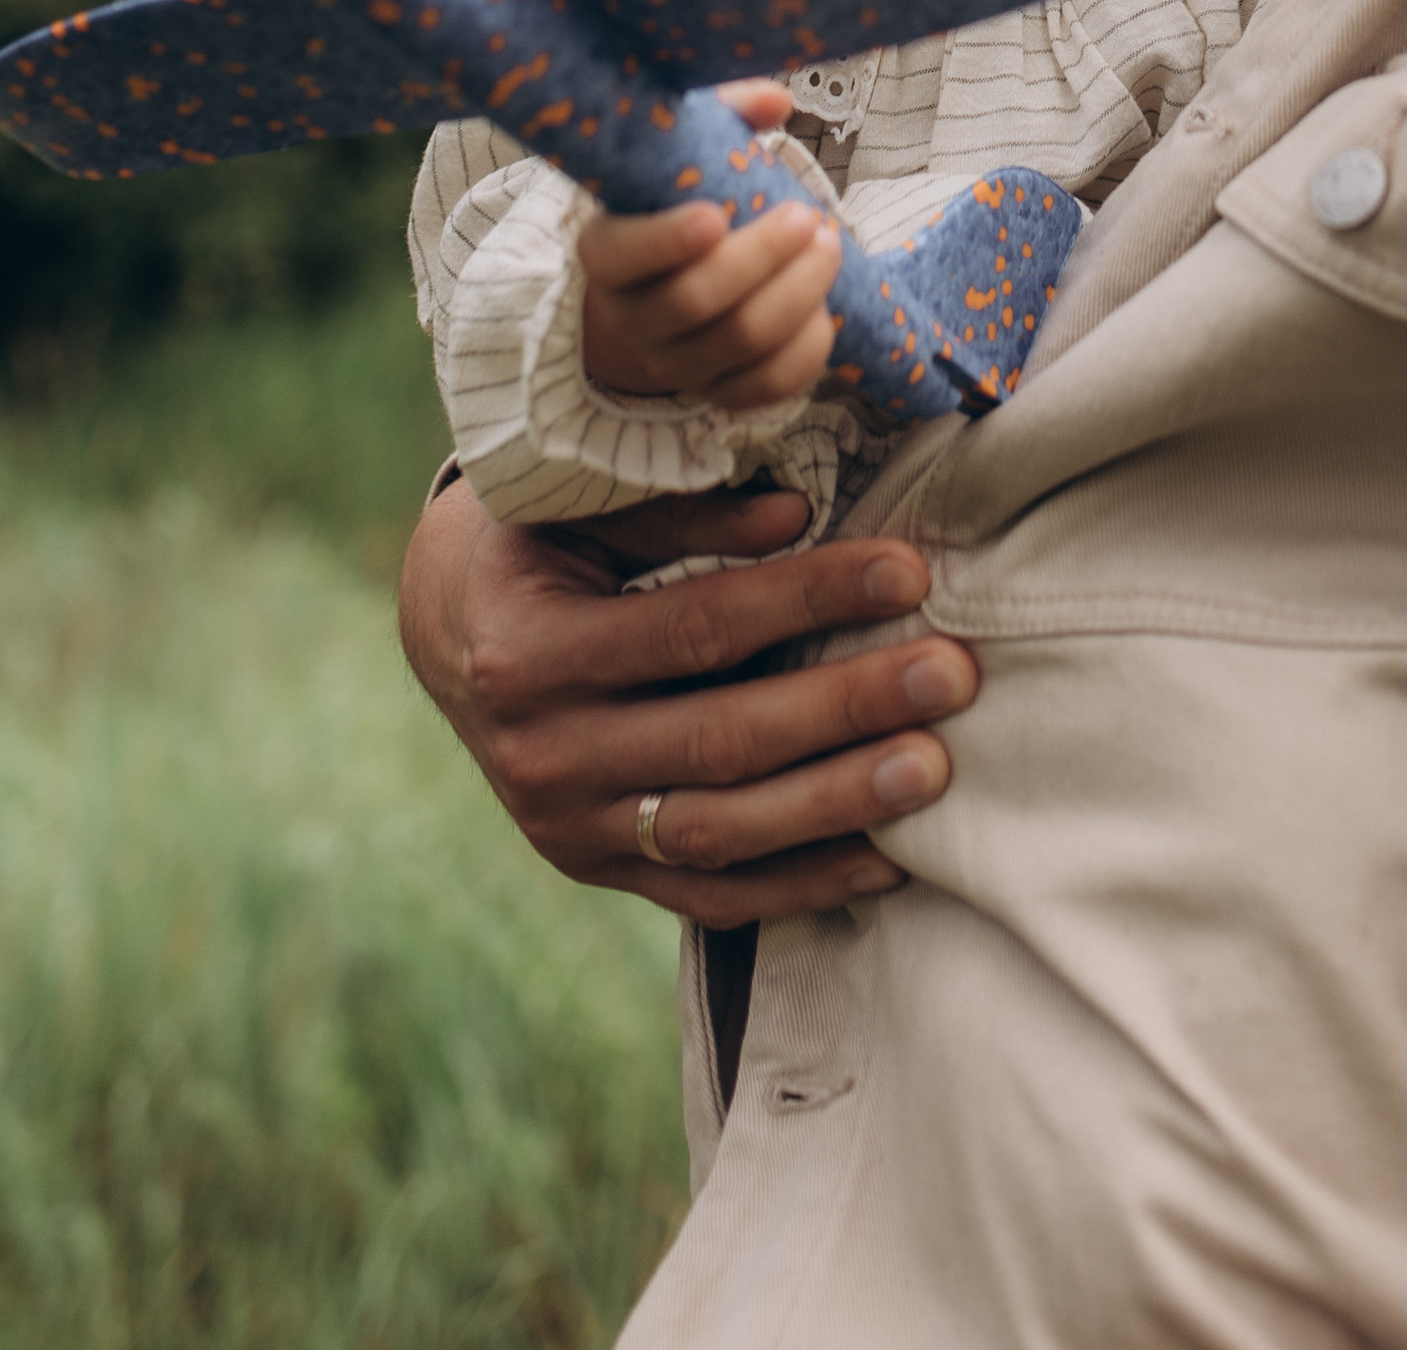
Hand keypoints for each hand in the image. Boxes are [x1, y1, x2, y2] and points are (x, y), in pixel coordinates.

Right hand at [396, 472, 980, 926]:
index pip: (696, 628)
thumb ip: (680, 514)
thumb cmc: (540, 542)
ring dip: (838, 806)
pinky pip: (712, 898)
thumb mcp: (583, 506)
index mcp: (533, 650)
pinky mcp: (600, 873)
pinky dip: (803, 886)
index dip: (808, 598)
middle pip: (719, 741)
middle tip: (952, 673)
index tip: (909, 570)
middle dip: (846, 708)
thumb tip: (797, 517)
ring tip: (936, 769)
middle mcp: (544, 755)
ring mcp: (569, 831)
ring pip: (720, 836)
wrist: (454, 634)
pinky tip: (890, 862)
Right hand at [577, 82, 841, 409]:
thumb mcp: (687, 151)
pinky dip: (806, 350)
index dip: (666, 240)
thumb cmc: (682, 202)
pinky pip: (766, 386)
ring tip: (831, 246)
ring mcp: (674, 361)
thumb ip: (726, 115)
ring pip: (739, 342)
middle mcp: (632, 316)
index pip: (622, 255)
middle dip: (762, 257)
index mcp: (607, 252)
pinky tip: (828, 309)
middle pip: (695, 300)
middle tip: (808, 216)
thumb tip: (775, 100)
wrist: (670, 281)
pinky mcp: (718, 391)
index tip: (715, 213)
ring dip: (797, 293)